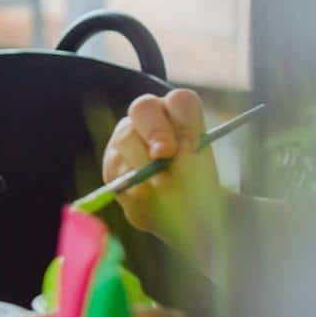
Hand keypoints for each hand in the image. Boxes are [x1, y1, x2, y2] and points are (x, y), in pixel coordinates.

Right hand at [104, 89, 222, 249]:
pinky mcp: (113, 162)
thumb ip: (194, 166)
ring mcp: (127, 137)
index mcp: (180, 116)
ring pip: (126, 136)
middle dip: (156, 132)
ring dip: (142, 160)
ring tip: (159, 184)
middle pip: (144, 107)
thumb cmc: (194, 188)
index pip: (180, 101)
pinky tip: (143, 194)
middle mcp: (151, 119)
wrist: (174, 214)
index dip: (186, 122)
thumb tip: (180, 158)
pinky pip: (115, 164)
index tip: (191, 148)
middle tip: (164, 156)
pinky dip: (130, 180)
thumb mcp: (202, 178)